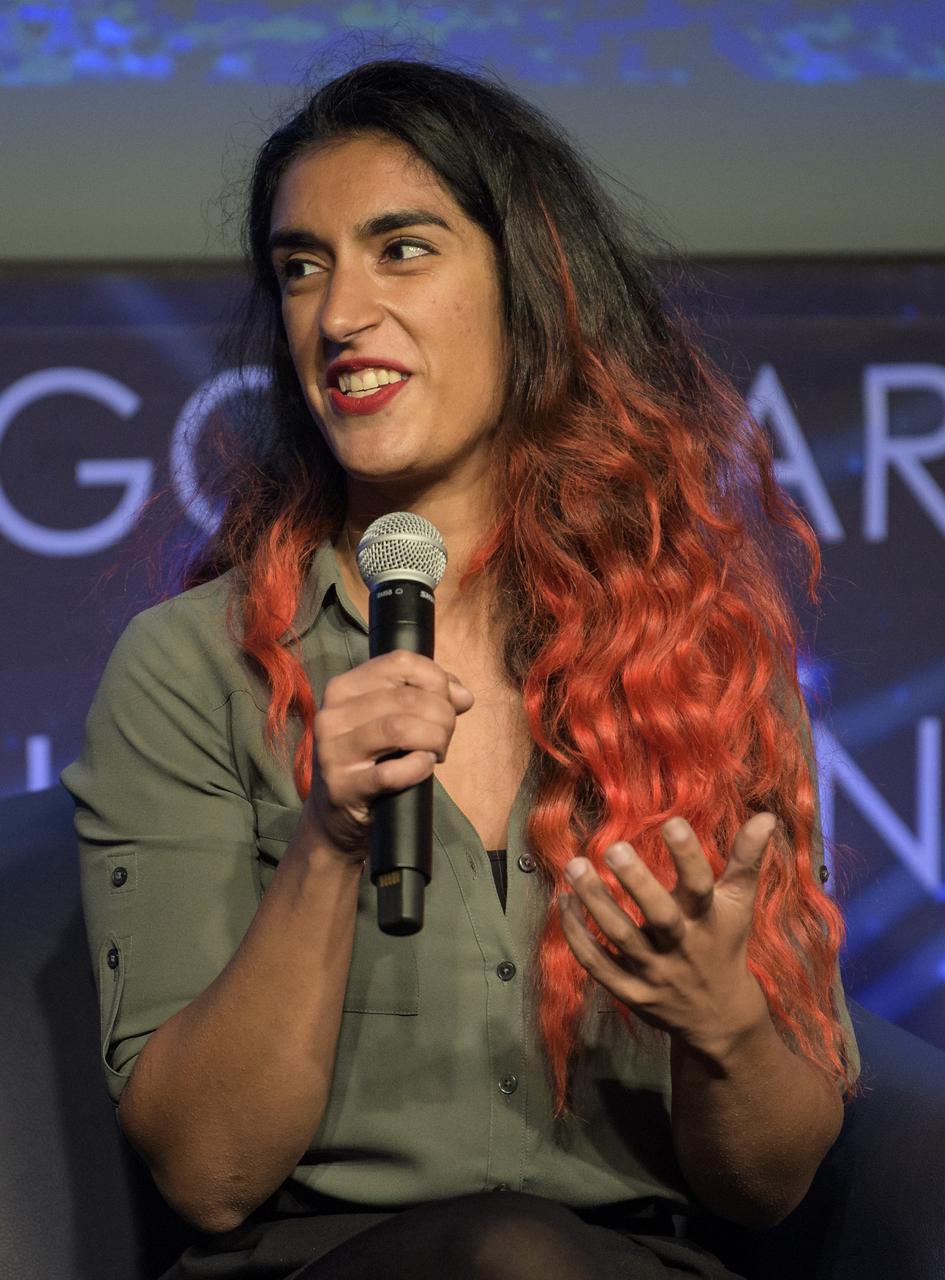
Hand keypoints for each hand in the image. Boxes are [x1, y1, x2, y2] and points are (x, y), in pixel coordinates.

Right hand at [303, 650, 473, 859]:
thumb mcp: (393, 719)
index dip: (436, 679)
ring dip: (435, 740)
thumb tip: (463, 695)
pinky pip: (393, 772)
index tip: (447, 702)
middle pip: (408, 698)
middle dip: (443, 716)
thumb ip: (430, 697)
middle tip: (445, 736)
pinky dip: (419, 767)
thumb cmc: (372, 760)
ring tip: (437, 752)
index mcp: (344, 687)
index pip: (400, 662)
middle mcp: (333, 714)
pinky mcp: (343, 786)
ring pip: (401, 728)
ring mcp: (334, 751)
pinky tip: (424, 767)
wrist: (336, 816)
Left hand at [559, 813, 775, 1060]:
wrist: (719, 1018)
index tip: (672, 822)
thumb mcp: (739, 904)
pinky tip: (564, 903)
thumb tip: (766, 816)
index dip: (688, 856)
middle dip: (637, 883)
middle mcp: (681, 946)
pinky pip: (598, 965)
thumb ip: (747, 859)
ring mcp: (654, 972)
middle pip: (659, 916)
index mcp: (708, 920)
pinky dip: (578, 936)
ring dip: (595, 902)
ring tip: (575, 866)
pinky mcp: (631, 993)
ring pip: (621, 938)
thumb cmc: (724, 944)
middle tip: (613, 847)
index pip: (700, 886)